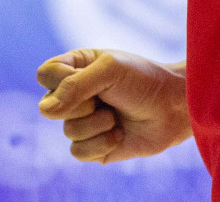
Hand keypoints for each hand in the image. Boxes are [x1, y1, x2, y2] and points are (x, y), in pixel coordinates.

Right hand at [36, 49, 190, 162]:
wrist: (174, 108)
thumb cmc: (143, 81)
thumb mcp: (109, 71)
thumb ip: (74, 86)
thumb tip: (46, 111)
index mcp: (76, 68)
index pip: (45, 75)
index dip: (60, 79)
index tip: (88, 75)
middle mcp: (76, 95)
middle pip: (49, 107)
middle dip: (82, 105)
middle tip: (107, 98)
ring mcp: (84, 122)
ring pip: (67, 131)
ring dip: (97, 125)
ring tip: (117, 116)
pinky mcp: (94, 147)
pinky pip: (78, 152)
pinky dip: (101, 144)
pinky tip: (119, 134)